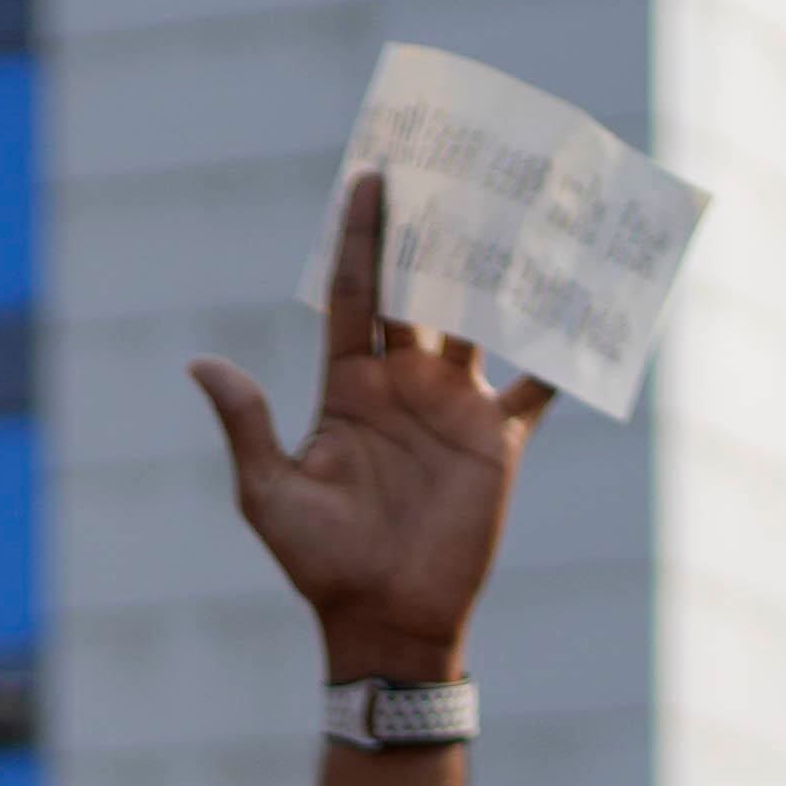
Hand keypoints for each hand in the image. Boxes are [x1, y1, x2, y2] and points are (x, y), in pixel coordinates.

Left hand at [182, 175, 550, 682]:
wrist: (386, 621)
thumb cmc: (320, 564)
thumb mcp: (270, 494)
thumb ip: (246, 424)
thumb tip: (201, 363)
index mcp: (348, 386)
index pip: (355, 293)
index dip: (362, 237)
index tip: (370, 174)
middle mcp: (403, 384)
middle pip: (420, 290)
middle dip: (433, 231)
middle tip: (452, 164)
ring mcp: (454, 407)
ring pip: (478, 319)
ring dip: (497, 268)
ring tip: (518, 206)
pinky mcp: (498, 440)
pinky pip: (537, 384)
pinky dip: (562, 348)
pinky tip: (585, 300)